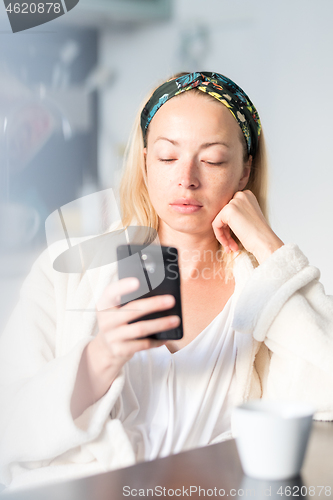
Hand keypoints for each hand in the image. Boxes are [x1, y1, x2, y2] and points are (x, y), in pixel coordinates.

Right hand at [71, 278, 179, 417]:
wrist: (106, 349)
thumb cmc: (117, 322)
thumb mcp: (116, 309)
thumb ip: (128, 300)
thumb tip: (158, 292)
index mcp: (104, 305)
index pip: (111, 292)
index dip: (123, 286)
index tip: (138, 281)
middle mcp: (105, 320)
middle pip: (132, 310)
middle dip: (154, 304)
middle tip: (171, 300)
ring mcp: (111, 337)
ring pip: (140, 329)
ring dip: (160, 324)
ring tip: (175, 320)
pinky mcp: (119, 350)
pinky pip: (142, 345)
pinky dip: (156, 341)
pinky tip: (166, 337)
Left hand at [212, 190, 283, 263]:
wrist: (265, 242)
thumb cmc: (259, 235)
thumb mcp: (248, 218)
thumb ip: (237, 214)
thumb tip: (220, 220)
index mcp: (247, 196)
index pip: (230, 209)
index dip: (230, 226)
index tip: (234, 238)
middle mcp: (241, 195)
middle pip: (223, 214)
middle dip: (226, 231)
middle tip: (231, 245)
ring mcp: (235, 201)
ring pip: (219, 220)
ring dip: (224, 236)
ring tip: (230, 247)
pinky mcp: (228, 210)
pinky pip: (216, 224)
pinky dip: (220, 236)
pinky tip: (228, 244)